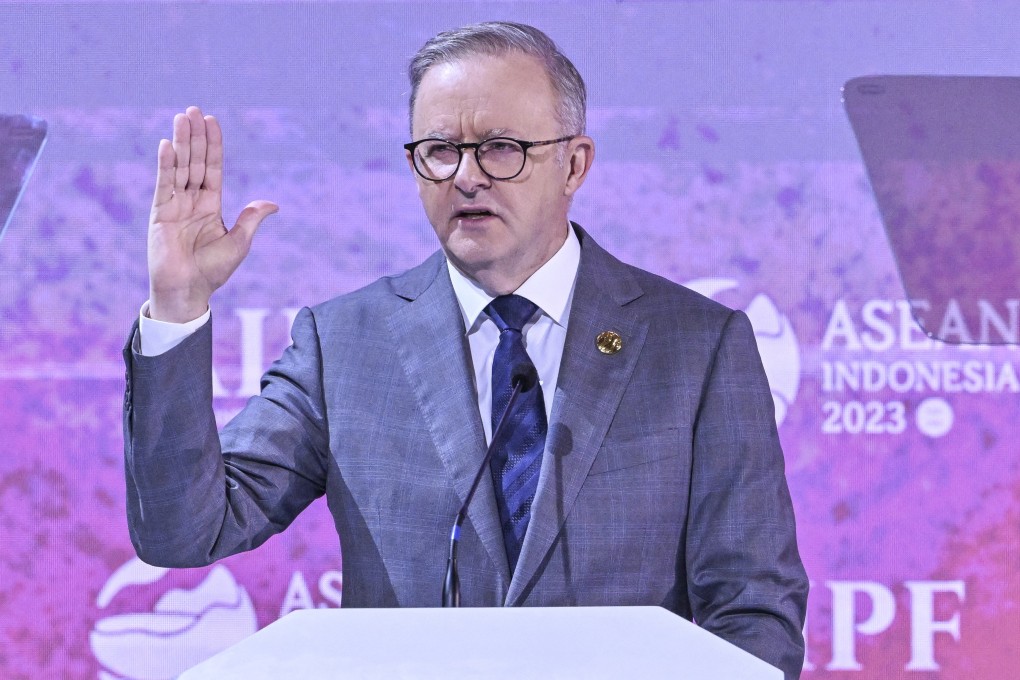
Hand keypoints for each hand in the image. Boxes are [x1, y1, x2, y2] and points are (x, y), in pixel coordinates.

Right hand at [147, 106, 277, 321]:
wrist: (188, 290)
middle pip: (194, 162)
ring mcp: (174, 205)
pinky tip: (168, 145)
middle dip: (195, 137)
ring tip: (182, 118)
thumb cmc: (213, 271)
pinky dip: (166, 165)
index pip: (212, 168)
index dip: (213, 146)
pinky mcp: (160, 213)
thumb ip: (251, 219)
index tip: (212, 121)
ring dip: (181, 143)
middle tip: (194, 110)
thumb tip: (273, 204)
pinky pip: (164, 184)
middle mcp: (192, 201)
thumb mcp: (239, 242)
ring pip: (179, 167)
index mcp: (211, 205)